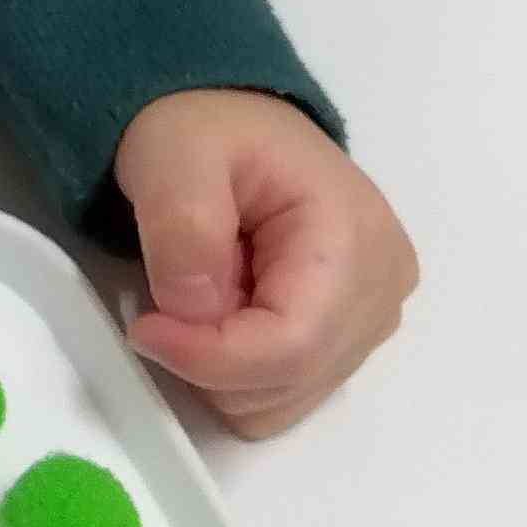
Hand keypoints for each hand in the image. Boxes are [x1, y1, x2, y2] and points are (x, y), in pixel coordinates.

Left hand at [114, 89, 417, 434]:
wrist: (232, 124)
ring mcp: (370, 321)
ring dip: (220, 365)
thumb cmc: (205, 129)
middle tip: (170, 292)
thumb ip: (184, 230)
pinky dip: (235, 370)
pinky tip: (226, 308)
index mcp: (355, 240)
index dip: (209, 358)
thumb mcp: (174, 156)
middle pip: (286, 383)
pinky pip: (279, 395)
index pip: (292, 347)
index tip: (144, 329)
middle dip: (209, 356)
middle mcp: (382, 291)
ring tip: (205, 287)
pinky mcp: (347, 340)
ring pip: (279, 402)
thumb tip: (192, 314)